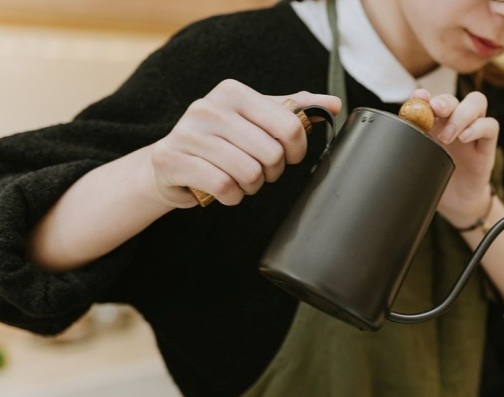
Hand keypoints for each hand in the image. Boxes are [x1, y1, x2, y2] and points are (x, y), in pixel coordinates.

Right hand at [149, 79, 340, 207]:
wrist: (169, 164)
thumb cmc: (220, 142)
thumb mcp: (256, 120)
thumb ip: (293, 110)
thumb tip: (334, 105)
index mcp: (233, 92)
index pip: (290, 124)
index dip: (296, 150)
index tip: (288, 157)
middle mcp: (208, 107)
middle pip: (272, 153)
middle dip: (272, 172)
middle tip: (259, 172)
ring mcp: (187, 133)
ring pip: (249, 173)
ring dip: (251, 187)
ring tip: (239, 180)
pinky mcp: (172, 160)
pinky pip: (224, 187)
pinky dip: (231, 197)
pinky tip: (224, 191)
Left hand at [410, 89, 497, 228]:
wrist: (457, 203)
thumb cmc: (438, 178)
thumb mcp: (420, 162)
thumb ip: (412, 145)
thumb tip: (393, 134)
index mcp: (435, 123)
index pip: (431, 100)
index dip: (424, 95)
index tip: (417, 97)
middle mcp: (455, 122)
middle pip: (454, 98)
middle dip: (443, 102)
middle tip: (434, 111)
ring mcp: (473, 130)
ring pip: (476, 102)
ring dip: (461, 114)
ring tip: (448, 135)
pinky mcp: (487, 144)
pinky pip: (490, 125)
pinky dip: (478, 127)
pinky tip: (465, 137)